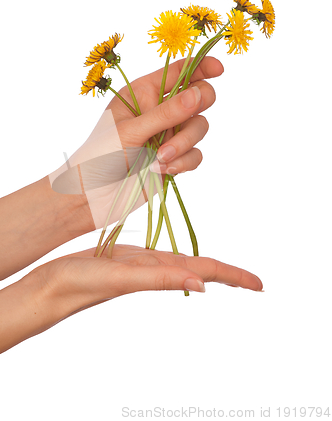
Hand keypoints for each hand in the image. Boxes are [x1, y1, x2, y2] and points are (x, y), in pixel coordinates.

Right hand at [0, 245, 261, 353]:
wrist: (54, 285)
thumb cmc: (84, 283)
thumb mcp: (124, 278)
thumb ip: (160, 280)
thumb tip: (201, 287)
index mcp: (161, 273)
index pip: (206, 271)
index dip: (235, 276)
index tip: (260, 286)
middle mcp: (158, 270)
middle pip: (202, 269)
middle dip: (229, 274)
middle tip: (254, 282)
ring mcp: (144, 265)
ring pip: (184, 263)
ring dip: (208, 266)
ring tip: (225, 271)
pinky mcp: (129, 258)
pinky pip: (163, 256)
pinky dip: (179, 255)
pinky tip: (181, 260)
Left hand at [49, 56, 222, 228]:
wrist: (93, 196)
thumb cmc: (100, 156)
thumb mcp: (131, 130)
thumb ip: (166, 113)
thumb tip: (200, 93)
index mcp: (144, 93)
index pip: (179, 71)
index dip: (201, 66)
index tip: (219, 69)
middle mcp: (160, 112)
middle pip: (198, 97)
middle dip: (198, 106)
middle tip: (189, 115)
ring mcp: (169, 136)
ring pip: (199, 128)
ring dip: (183, 143)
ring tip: (160, 158)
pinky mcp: (174, 160)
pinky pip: (195, 155)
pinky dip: (183, 162)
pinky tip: (164, 170)